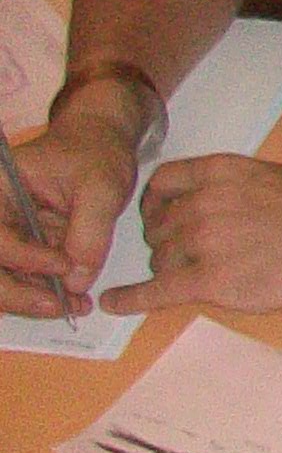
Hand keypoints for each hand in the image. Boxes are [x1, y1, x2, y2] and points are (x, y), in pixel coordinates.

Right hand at [0, 103, 146, 313]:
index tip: (63, 263)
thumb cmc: (95, 153)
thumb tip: (75, 281)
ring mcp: (7, 235)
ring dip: (32, 300)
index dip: (25, 256)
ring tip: (75, 307)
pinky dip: (44, 294)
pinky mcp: (24, 250)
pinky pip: (24, 279)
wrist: (100, 146)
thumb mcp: (101, 186)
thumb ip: (89, 232)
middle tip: (59, 307)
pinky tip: (75, 301)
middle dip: (18, 293)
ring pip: (3, 279)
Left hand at [118, 156, 281, 316]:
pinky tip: (114, 303)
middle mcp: (201, 203)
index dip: (155, 202)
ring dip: (169, 268)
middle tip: (188, 253)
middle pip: (157, 226)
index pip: (161, 183)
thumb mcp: (276, 177)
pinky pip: (155, 292)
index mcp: (220, 172)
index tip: (159, 215)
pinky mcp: (208, 282)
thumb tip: (222, 205)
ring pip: (160, 260)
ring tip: (194, 276)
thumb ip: (237, 188)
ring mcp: (201, 242)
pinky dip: (130, 299)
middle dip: (166, 240)